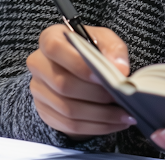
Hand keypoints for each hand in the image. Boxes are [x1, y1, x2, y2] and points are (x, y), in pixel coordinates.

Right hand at [27, 24, 135, 138]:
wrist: (78, 65)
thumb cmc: (91, 47)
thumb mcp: (103, 39)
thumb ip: (113, 49)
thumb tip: (120, 68)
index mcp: (50, 38)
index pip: (55, 49)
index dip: (78, 64)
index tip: (102, 75)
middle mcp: (39, 65)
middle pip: (63, 84)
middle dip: (96, 94)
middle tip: (121, 97)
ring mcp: (39, 91)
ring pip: (68, 109)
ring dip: (100, 115)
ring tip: (125, 114)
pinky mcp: (45, 112)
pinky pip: (69, 125)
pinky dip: (95, 126)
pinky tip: (114, 122)